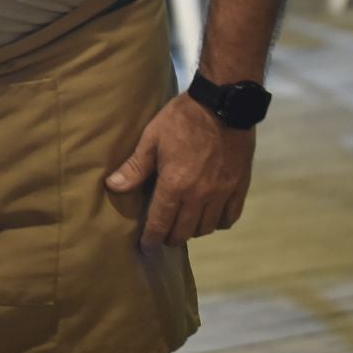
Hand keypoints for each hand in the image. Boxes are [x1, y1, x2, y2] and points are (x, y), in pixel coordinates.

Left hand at [105, 93, 255, 249]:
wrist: (223, 105)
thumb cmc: (182, 119)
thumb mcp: (152, 138)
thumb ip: (135, 167)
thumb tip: (113, 186)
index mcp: (175, 184)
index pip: (160, 222)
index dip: (152, 238)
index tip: (146, 248)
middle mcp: (200, 195)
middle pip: (184, 231)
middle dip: (170, 236)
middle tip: (162, 234)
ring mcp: (222, 193)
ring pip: (206, 228)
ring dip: (192, 230)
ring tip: (183, 224)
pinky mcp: (239, 187)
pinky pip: (229, 217)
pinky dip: (218, 223)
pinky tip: (209, 217)